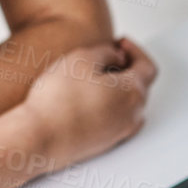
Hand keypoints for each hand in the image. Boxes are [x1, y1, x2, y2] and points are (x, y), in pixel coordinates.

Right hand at [13, 36, 157, 173]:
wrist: (40, 139)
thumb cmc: (59, 100)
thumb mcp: (82, 57)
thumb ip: (106, 51)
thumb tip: (117, 56)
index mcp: (132, 92)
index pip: (147, 66)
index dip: (135, 50)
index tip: (119, 43)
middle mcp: (132, 115)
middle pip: (139, 86)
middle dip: (126, 67)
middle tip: (106, 56)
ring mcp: (119, 132)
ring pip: (127, 104)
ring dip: (116, 87)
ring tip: (93, 78)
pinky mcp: (104, 143)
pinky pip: (115, 119)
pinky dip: (108, 105)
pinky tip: (87, 100)